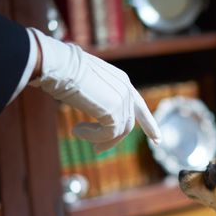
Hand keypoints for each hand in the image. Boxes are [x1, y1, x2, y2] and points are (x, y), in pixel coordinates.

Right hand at [28, 28, 160, 151]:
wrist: (57, 65)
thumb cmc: (62, 71)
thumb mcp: (86, 83)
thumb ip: (98, 97)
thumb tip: (96, 115)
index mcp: (121, 80)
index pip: (139, 106)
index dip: (149, 124)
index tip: (158, 140)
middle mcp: (126, 89)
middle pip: (128, 123)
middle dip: (114, 140)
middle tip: (97, 150)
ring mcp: (122, 99)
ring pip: (119, 131)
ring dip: (99, 138)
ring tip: (78, 133)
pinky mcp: (114, 111)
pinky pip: (109, 134)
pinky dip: (92, 136)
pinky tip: (77, 130)